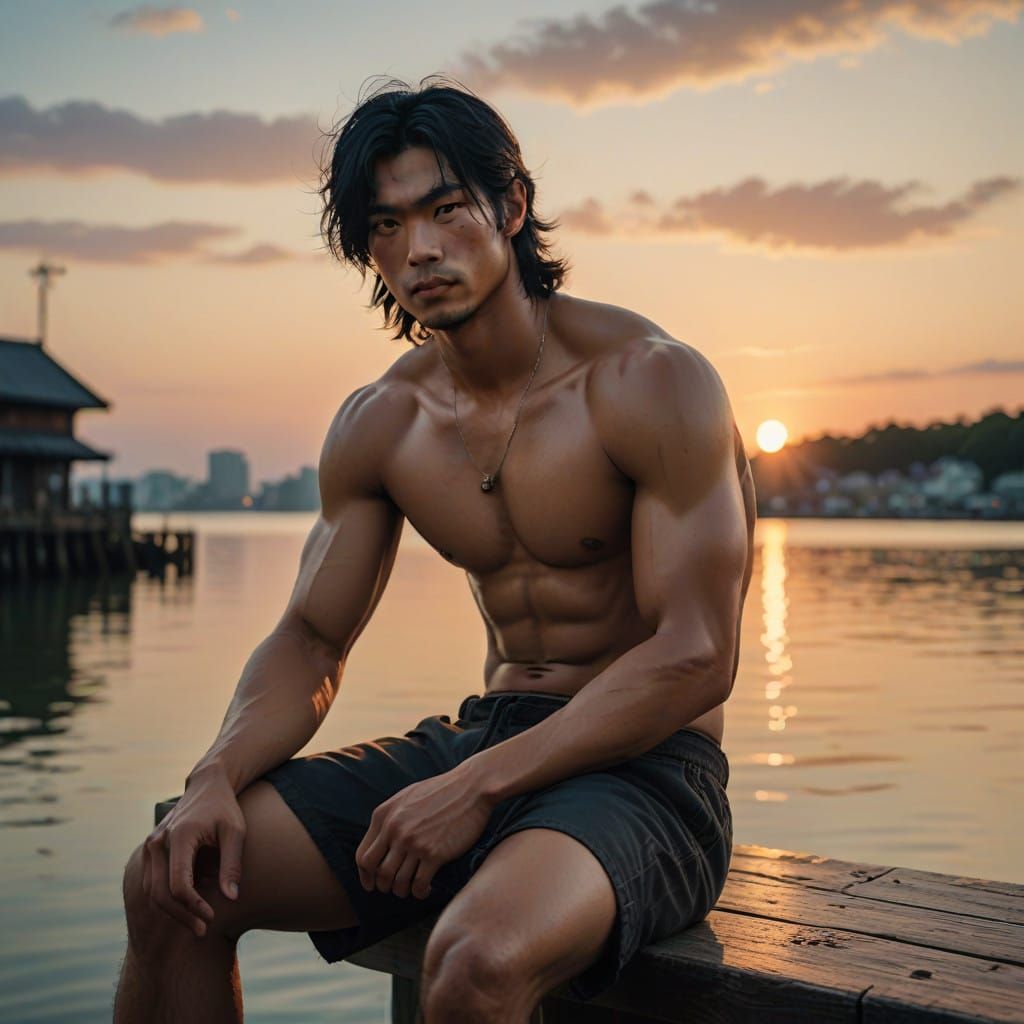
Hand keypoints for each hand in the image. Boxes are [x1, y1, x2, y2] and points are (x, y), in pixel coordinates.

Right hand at [142, 764, 245, 937]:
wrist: (207, 785)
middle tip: (204, 930)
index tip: (212, 917)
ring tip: (198, 923)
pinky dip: (167, 898)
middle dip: (182, 915)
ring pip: (152, 891)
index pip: (178, 884)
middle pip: (160, 892)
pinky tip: (189, 905)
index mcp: (180, 837)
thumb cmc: (225, 808)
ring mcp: (151, 845)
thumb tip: (231, 898)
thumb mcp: (235, 832)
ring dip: (173, 911)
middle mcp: (158, 842)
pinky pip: (152, 882)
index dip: (194, 905)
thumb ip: (232, 864)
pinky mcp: (151, 850)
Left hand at [355, 769, 495, 898]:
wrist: (471, 787)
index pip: (363, 856)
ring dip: (402, 891)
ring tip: (411, 889)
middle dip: (383, 886)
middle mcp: (395, 830)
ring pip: (397, 882)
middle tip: (393, 888)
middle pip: (378, 873)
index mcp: (384, 815)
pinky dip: (420, 892)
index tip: (372, 884)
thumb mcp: (407, 797)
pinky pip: (419, 884)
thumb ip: (390, 818)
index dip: (366, 876)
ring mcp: (414, 842)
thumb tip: (380, 842)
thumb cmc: (442, 791)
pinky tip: (426, 889)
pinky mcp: (434, 853)